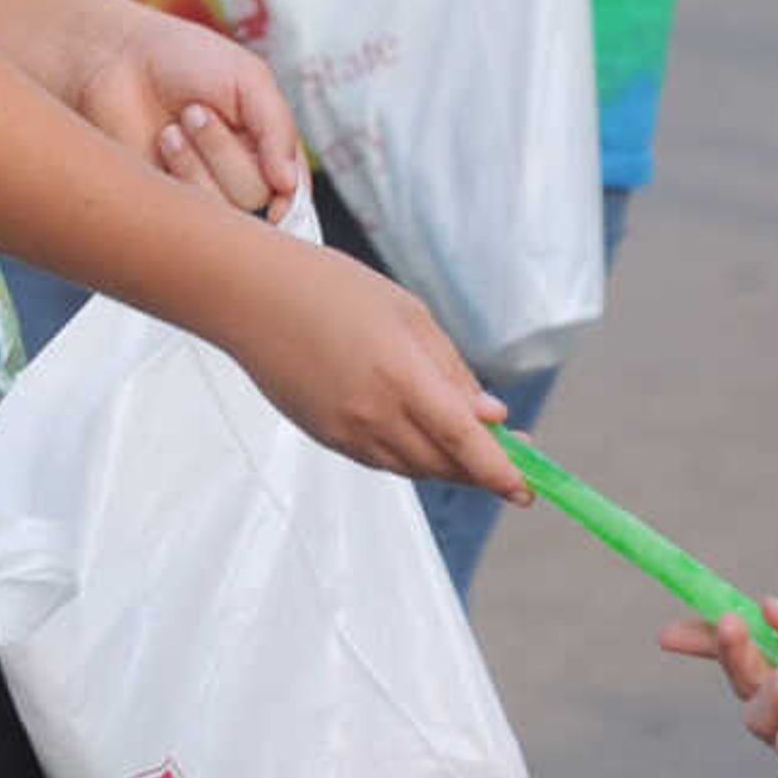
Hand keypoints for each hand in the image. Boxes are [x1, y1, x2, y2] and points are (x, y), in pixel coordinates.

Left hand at [63, 7, 302, 217]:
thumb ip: (278, 129)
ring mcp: (203, 188)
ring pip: (224, 205)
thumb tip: (289, 185)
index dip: (291, 194)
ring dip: (201, 159)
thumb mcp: (249, 80)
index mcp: (267, 146)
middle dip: (226, 150)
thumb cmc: (186, 60)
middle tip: (196, 111)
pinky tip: (166, 138)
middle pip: (257, 194)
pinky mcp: (169, 198)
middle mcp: (239, 173)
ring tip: (176, 123)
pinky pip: (191, 208)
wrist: (121, 58)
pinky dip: (182, 169)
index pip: (293, 188)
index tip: (279, 185)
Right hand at [226, 236, 521, 497]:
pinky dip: (411, 456)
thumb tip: (492, 416)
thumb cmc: (332, 289)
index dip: (499, 469)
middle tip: (515, 459)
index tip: (527, 488)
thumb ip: (451, 370)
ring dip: (448, 463)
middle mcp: (373, 414)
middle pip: (443, 464)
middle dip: (482, 468)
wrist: (250, 296)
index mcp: (400, 375)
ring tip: (470, 444)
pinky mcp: (325, 436)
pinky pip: (382, 460)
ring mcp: (345, 431)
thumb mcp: (407, 314)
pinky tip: (420, 434)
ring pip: (414, 468)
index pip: (461, 439)